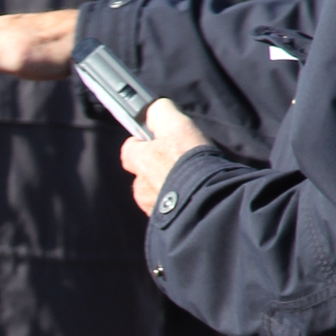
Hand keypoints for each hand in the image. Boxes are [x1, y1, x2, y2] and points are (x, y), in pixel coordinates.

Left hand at [122, 97, 210, 214]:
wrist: (206, 203)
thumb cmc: (189, 162)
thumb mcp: (176, 125)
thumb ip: (160, 113)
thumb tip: (152, 109)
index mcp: (139, 162)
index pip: (129, 150)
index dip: (143, 142)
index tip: (158, 140)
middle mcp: (141, 188)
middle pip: (145, 174)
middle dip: (159, 167)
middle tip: (181, 162)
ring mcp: (153, 208)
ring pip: (158, 193)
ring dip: (170, 187)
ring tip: (192, 181)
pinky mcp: (168, 225)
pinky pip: (171, 211)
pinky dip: (180, 204)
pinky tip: (196, 197)